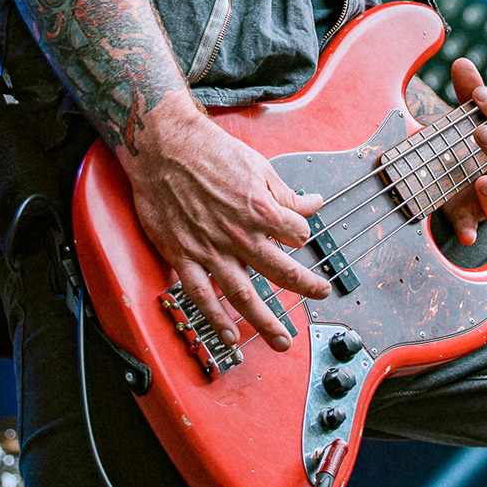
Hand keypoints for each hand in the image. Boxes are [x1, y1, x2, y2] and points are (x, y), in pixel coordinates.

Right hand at [120, 95, 333, 351]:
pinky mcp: (184, 256)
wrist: (165, 148)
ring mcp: (211, 249)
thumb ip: (286, 194)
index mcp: (262, 211)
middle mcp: (240, 235)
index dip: (301, 235)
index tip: (298, 236)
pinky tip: (230, 335)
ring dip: (265, 320)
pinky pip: (202, 295)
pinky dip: (216, 318)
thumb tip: (312, 204)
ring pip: (244, 294)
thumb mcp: (259, 167)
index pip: (297, 234)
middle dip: (306, 287)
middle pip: (281, 271)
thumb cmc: (210, 152)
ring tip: (281, 339)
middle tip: (320, 296)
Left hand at [441, 58, 486, 245]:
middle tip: (481, 130)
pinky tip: (466, 234)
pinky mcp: (470, 219)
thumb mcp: (472, 116)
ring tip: (480, 179)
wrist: (456, 177)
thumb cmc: (474, 143)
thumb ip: (469, 92)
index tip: (480, 93)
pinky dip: (469, 232)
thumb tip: (461, 62)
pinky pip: (472, 229)